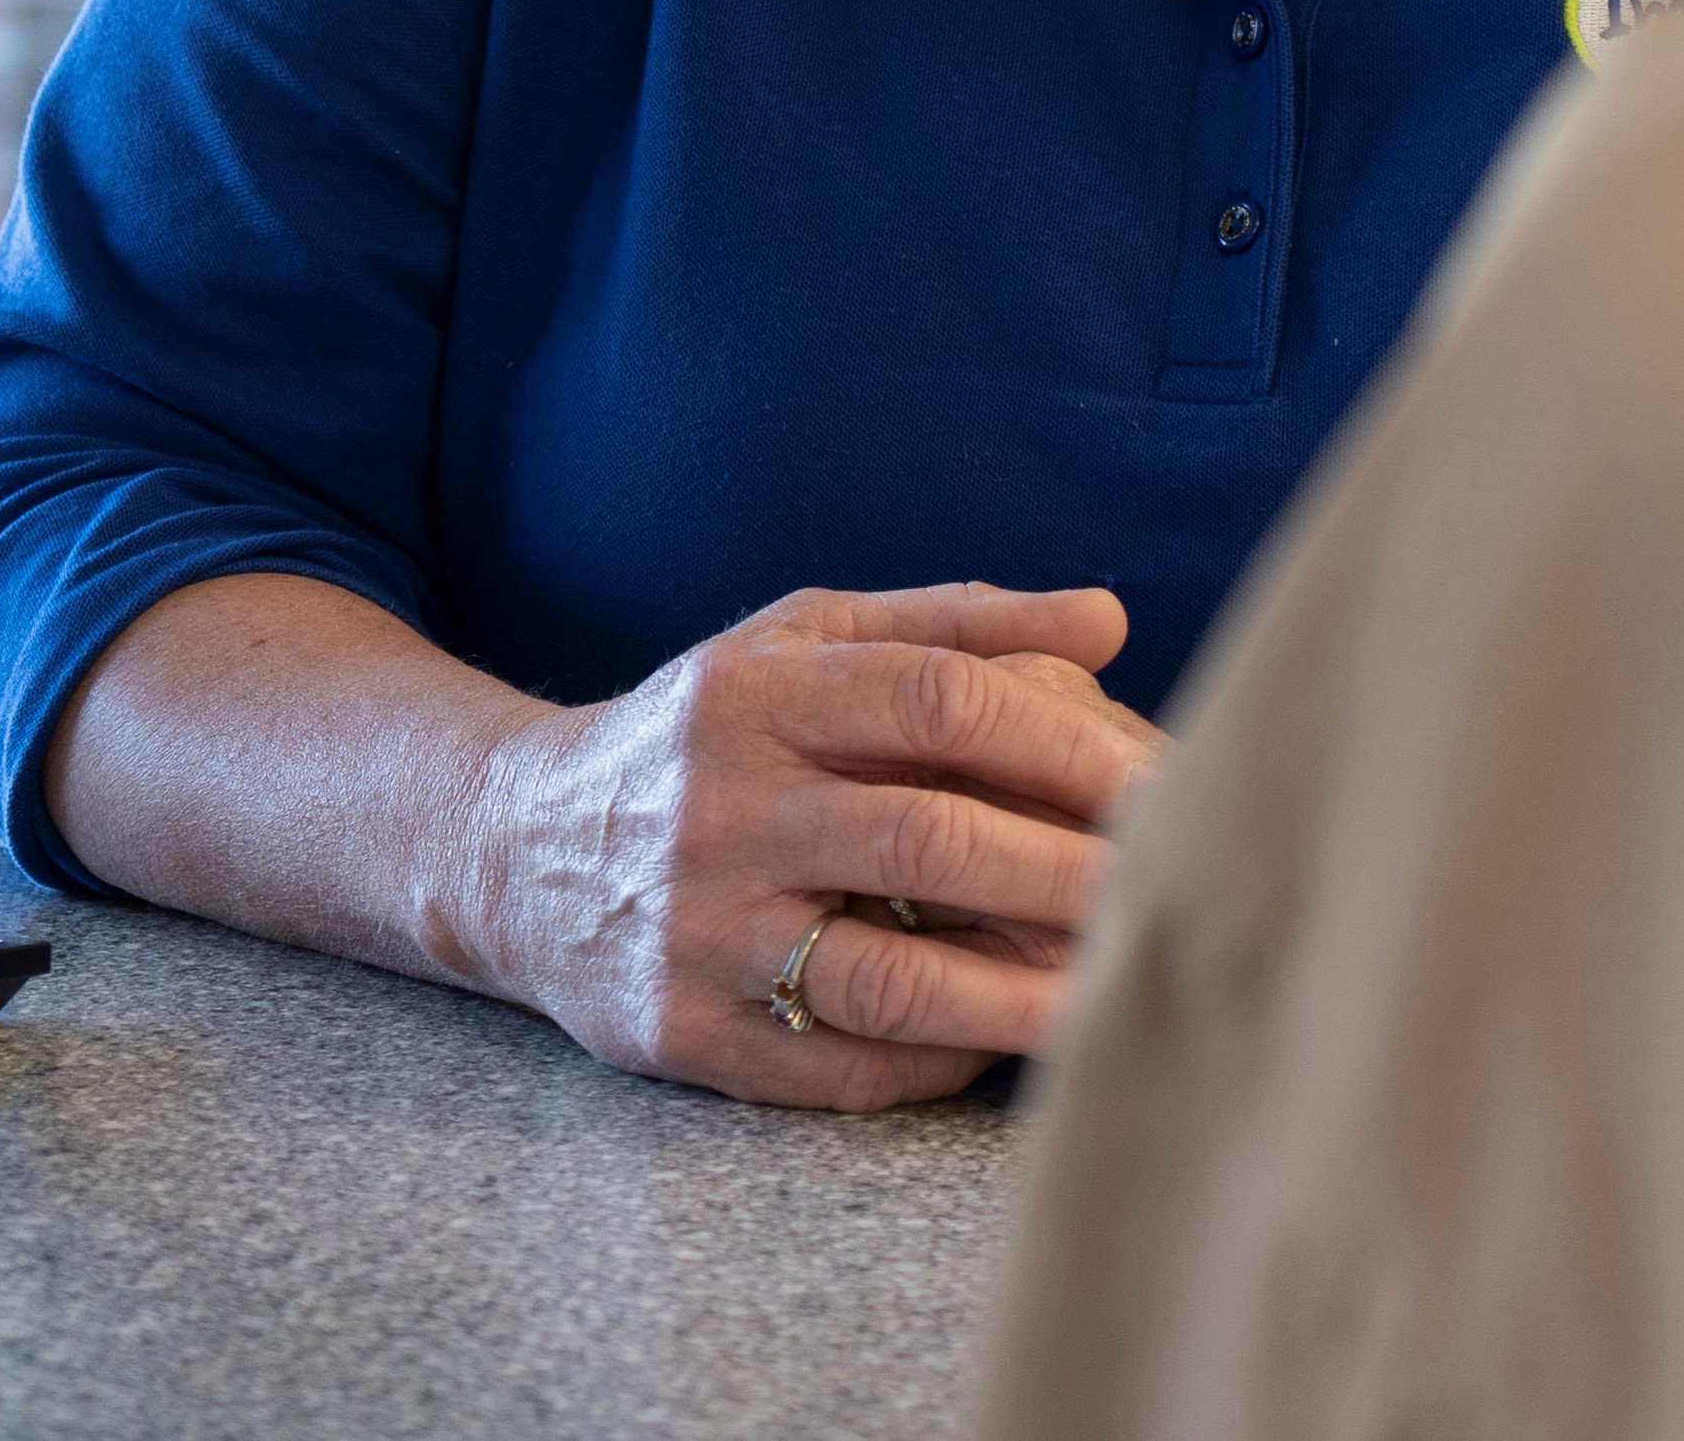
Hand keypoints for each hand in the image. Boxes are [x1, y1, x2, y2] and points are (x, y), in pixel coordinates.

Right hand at [468, 580, 1170, 1109]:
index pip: (936, 701)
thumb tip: (1112, 616)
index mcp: (763, 693)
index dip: (1061, 740)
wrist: (512, 851)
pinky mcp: (678, 1036)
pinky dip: (936, 1058)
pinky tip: (1006, 1037)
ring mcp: (698, 932)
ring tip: (1118, 988)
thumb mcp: (806, 637)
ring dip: (1020, 993)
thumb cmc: (710, 728)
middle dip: (1067, 871)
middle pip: (928, 842)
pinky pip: (833, 1066)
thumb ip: (959, 622)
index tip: (1161, 777)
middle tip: (1171, 889)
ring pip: (887, 977)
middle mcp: (723, 809)